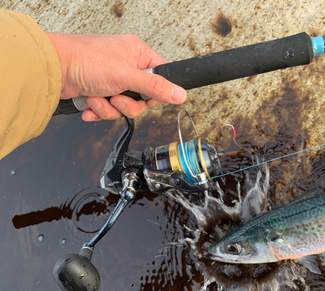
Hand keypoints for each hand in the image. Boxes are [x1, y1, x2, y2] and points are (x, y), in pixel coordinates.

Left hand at [46, 33, 186, 120]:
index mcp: (137, 54)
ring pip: (125, 107)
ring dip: (110, 108)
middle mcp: (126, 66)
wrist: (52, 69)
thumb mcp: (127, 75)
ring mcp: (112, 80)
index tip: (146, 97)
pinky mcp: (99, 92)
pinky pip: (109, 110)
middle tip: (117, 97)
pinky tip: (90, 105)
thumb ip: (156, 87)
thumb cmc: (84, 60)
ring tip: (98, 98)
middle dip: (128, 104)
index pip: (160, 77)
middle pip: (143, 98)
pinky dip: (99, 111)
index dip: (156, 93)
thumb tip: (180, 94)